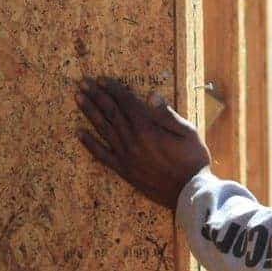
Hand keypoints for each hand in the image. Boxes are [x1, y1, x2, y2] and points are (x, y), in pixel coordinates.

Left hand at [75, 76, 210, 209]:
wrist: (188, 192)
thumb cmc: (192, 159)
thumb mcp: (188, 132)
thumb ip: (167, 114)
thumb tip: (151, 95)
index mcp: (148, 129)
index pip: (127, 103)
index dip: (114, 90)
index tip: (102, 79)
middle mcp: (132, 141)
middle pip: (111, 113)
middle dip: (97, 96)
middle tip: (83, 83)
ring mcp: (125, 156)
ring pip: (103, 129)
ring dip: (90, 112)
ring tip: (78, 99)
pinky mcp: (123, 170)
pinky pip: (102, 155)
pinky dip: (90, 143)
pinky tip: (79, 133)